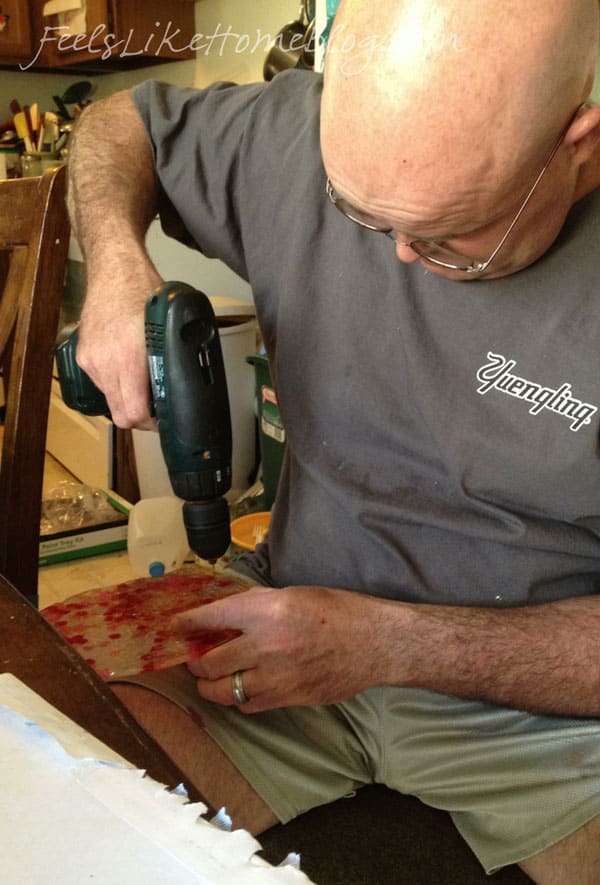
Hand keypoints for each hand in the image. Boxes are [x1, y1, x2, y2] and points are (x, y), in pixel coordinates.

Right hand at [76, 256, 161, 428]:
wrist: (113, 269)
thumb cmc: (144, 291)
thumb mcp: (168, 327)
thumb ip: (170, 360)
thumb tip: (180, 388)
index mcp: (128, 357)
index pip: (134, 412)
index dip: (151, 424)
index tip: (163, 420)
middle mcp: (105, 363)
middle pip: (121, 414)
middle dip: (141, 417)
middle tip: (157, 410)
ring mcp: (90, 360)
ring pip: (110, 400)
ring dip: (127, 399)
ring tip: (142, 384)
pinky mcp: (83, 356)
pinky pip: (101, 384)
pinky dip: (115, 384)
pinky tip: (126, 369)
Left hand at [172, 585, 398, 712]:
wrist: (374, 642)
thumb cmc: (337, 611)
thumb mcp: (293, 594)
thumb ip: (257, 606)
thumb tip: (225, 618)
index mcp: (266, 608)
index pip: (209, 618)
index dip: (185, 625)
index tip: (174, 628)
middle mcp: (265, 642)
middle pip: (208, 662)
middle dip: (194, 662)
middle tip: (194, 658)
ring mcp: (275, 675)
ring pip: (222, 690)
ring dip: (210, 685)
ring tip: (211, 678)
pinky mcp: (287, 698)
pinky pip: (248, 705)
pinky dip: (240, 699)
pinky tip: (245, 688)